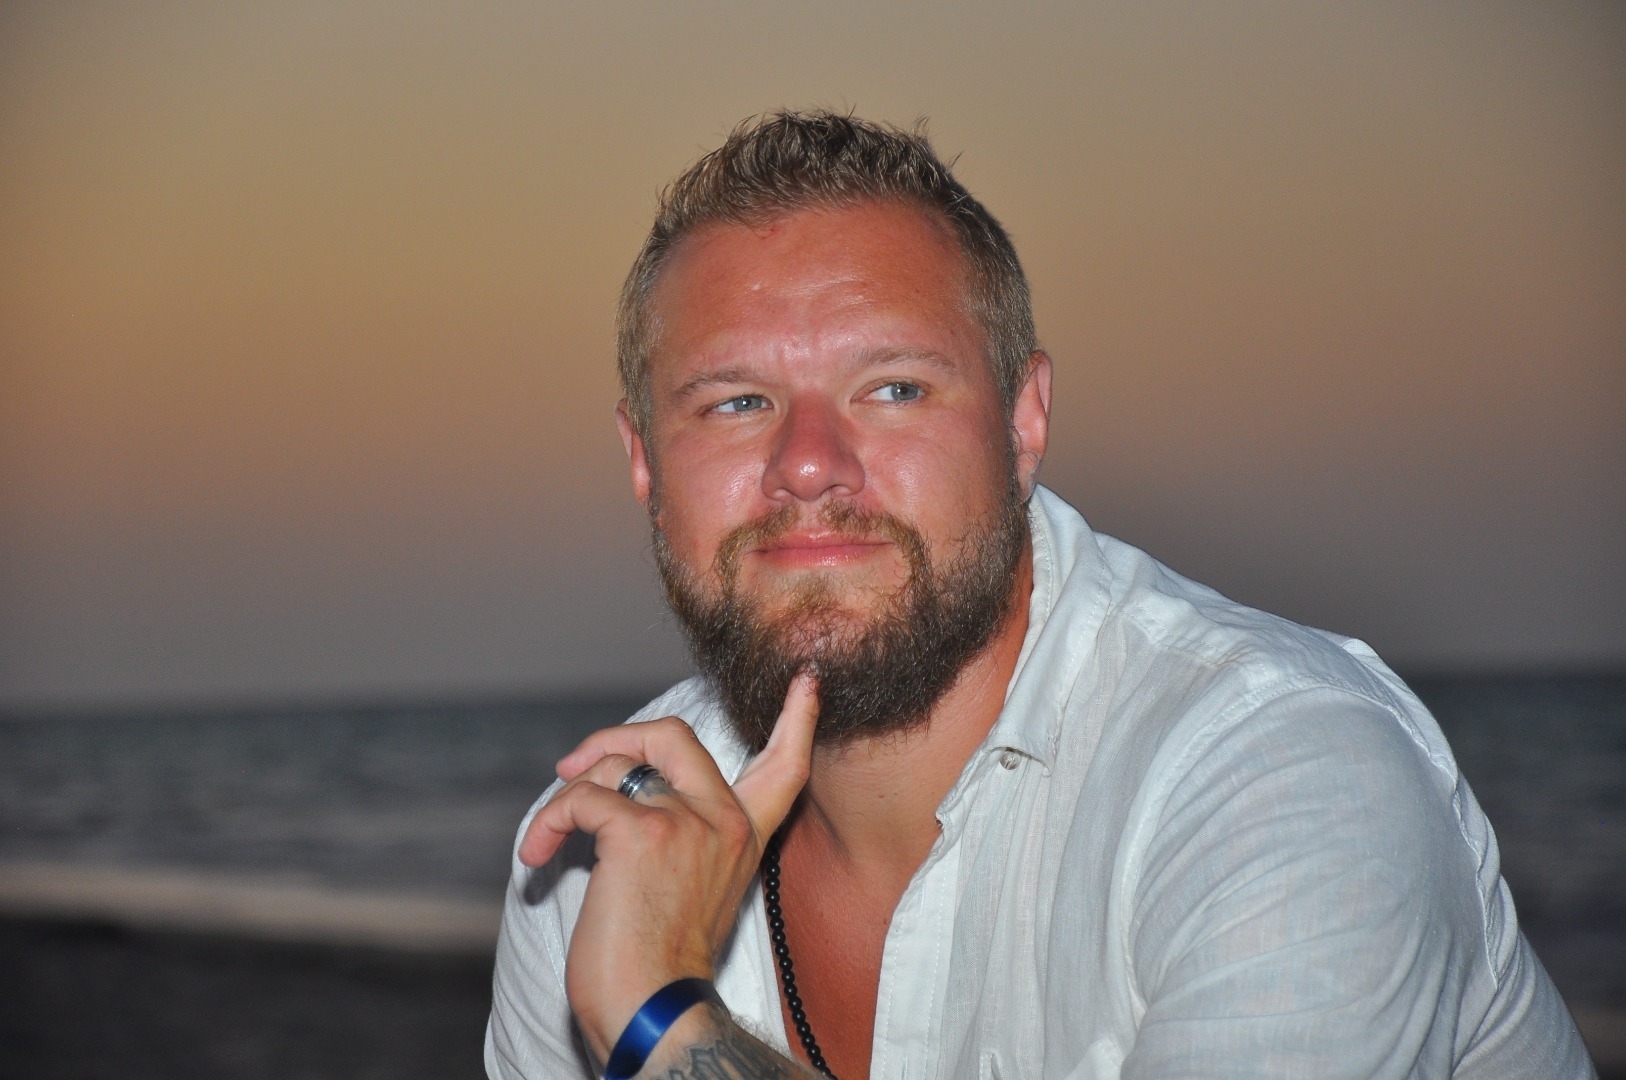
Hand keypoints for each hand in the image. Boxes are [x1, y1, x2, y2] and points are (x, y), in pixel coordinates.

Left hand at [518, 674, 819, 1062]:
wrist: (653, 1012)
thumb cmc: (658, 967)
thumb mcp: (691, 893)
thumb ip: (683, 840)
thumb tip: (622, 798)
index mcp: (743, 839)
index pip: (784, 769)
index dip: (795, 721)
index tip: (806, 682)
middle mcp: (723, 822)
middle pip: (675, 735)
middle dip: (616, 737)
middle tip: (574, 766)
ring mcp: (686, 822)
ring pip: (612, 767)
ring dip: (566, 797)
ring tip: (546, 840)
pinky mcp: (641, 832)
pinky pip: (580, 798)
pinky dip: (547, 823)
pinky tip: (536, 854)